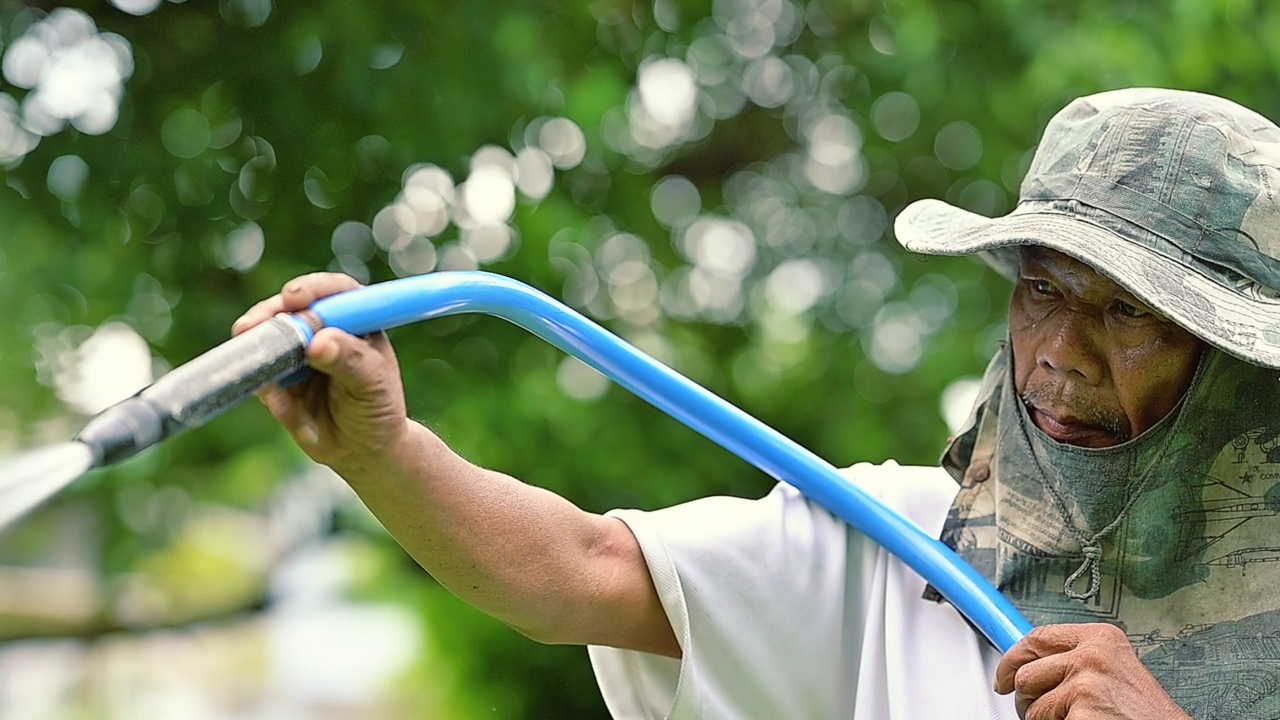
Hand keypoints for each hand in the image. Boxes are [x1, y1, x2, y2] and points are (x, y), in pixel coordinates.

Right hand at [232, 273, 409, 469]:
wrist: (361, 451)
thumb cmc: (378, 409)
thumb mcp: (374, 385)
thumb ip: (350, 361)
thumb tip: (319, 341)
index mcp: (354, 320)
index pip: (333, 291)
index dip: (311, 288)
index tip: (294, 298)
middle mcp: (322, 329)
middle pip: (288, 308)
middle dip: (269, 316)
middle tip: (251, 329)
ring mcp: (295, 353)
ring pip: (265, 340)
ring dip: (260, 355)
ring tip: (275, 389)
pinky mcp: (276, 379)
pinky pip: (260, 379)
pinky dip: (270, 395)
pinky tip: (295, 418)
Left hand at [994, 623, 1189, 718]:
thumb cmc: (1146, 713)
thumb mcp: (1114, 670)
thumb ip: (1076, 659)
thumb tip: (1031, 663)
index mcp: (1101, 638)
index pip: (1037, 637)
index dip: (1013, 659)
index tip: (1004, 675)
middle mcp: (1092, 655)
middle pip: (1026, 674)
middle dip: (1026, 697)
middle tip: (1039, 712)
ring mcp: (1085, 684)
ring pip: (1033, 706)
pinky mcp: (1082, 713)